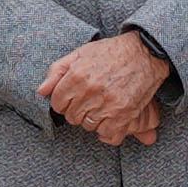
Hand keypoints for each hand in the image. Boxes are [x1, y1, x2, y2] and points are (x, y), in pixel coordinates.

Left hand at [38, 32, 170, 147]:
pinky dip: (108, 130)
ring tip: (101, 107)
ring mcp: (107, 104)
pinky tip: (111, 119)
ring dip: (93, 120)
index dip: (64, 101)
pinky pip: (108, 134)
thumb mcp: (80, 54)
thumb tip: (41, 91)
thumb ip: (57, 71)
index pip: (57, 103)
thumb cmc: (111, 52)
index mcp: (77, 76)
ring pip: (88, 126)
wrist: (145, 52)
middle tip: (89, 101)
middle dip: (78, 110)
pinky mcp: (124, 114)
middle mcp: (90, 91)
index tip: (74, 98)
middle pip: (72, 117)